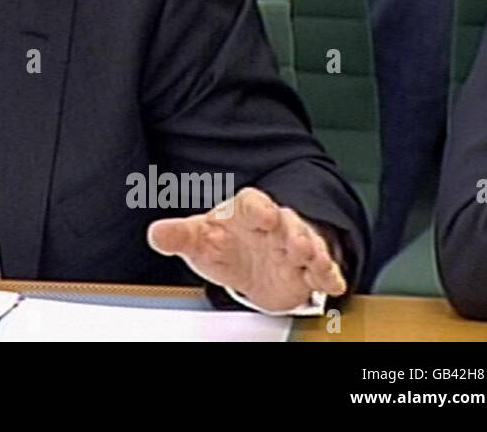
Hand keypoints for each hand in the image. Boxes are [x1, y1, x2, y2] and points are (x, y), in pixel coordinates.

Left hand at [147, 187, 345, 311]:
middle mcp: (276, 225)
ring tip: (310, 260)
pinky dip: (328, 276)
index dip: (260, 209)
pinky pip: (324, 271)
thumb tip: (155, 234)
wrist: (245, 263)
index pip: (255, 203)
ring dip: (313, 253)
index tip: (264, 215)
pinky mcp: (308, 272)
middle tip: (296, 244)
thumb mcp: (198, 240)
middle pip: (289, 224)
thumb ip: (178, 236)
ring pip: (310, 246)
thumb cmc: (223, 242)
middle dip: (294, 233)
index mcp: (249, 211)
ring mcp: (295, 248)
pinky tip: (331, 283)